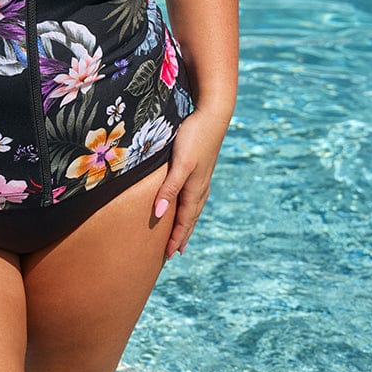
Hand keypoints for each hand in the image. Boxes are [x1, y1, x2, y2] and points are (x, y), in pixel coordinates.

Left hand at [153, 109, 229, 259]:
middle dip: (181, 236)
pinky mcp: (200, 168)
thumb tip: (159, 214)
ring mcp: (201, 177)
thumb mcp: (180, 164)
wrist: (212, 114)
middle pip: (189, 218)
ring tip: (180, 235)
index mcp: (194, 189)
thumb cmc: (194, 137)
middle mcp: (199, 187)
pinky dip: (188, 208)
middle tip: (172, 254)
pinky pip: (193, 196)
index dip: (175, 238)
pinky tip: (185, 204)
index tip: (167, 256)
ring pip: (192, 208)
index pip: (183, 221)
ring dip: (185, 223)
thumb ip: (169, 188)